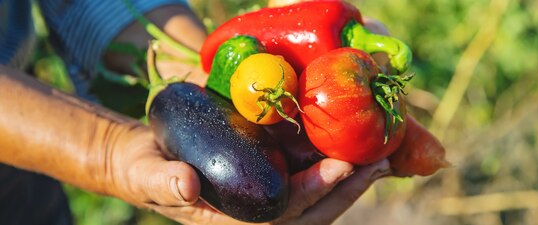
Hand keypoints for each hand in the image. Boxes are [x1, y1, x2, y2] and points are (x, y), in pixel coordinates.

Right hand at [104, 126, 390, 224]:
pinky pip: (308, 181)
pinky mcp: (270, 182)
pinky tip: (355, 150)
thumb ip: (162, 181)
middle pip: (311, 212)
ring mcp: (266, 201)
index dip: (314, 193)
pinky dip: (333, 169)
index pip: (283, 215)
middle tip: (378, 163)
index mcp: (232, 222)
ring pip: (317, 201)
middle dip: (346, 190)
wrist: (147, 159)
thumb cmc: (144, 168)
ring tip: (380, 158)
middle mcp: (256, 216)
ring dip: (349, 182)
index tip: (341, 167)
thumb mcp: (146, 173)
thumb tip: (187, 186)